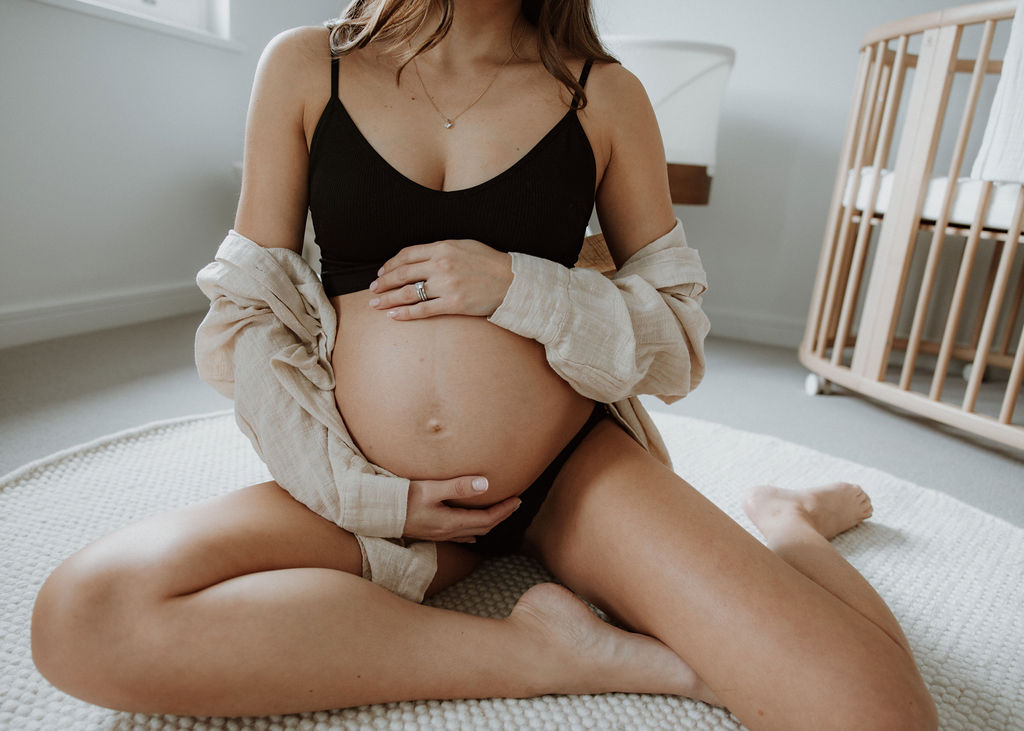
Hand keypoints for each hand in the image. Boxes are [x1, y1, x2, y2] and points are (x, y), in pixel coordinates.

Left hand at [368, 239, 513, 319]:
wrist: (512, 281)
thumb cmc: (489, 262)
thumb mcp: (464, 245)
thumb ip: (440, 249)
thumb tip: (419, 257)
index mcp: (442, 247)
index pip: (407, 255)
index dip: (390, 264)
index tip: (382, 272)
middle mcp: (441, 265)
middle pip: (403, 274)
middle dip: (384, 282)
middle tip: (373, 289)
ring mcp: (447, 285)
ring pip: (409, 293)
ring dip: (388, 299)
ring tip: (376, 304)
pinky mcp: (453, 304)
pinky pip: (423, 310)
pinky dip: (405, 313)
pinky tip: (394, 316)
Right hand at [403, 476, 520, 542]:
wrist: (378, 513)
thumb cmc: (402, 498)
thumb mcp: (430, 489)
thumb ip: (458, 486)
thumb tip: (486, 484)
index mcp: (451, 522)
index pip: (487, 519)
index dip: (505, 510)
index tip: (518, 499)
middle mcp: (448, 532)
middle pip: (483, 527)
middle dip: (501, 516)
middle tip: (515, 503)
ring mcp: (440, 535)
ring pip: (473, 532)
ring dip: (488, 523)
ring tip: (499, 511)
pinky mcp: (432, 533)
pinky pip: (459, 536)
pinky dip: (472, 531)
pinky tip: (473, 533)